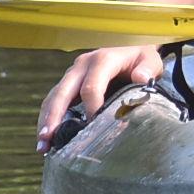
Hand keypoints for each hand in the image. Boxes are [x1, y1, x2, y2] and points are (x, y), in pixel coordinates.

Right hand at [39, 40, 161, 146]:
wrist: (131, 48)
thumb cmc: (140, 57)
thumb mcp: (150, 60)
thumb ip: (147, 69)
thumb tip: (141, 79)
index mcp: (102, 60)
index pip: (91, 87)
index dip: (91, 109)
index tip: (94, 128)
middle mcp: (82, 65)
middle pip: (63, 92)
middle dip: (55, 116)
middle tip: (48, 139)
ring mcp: (73, 74)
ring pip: (54, 97)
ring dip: (46, 121)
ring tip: (43, 146)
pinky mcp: (70, 83)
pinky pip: (55, 100)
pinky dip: (49, 118)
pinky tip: (47, 138)